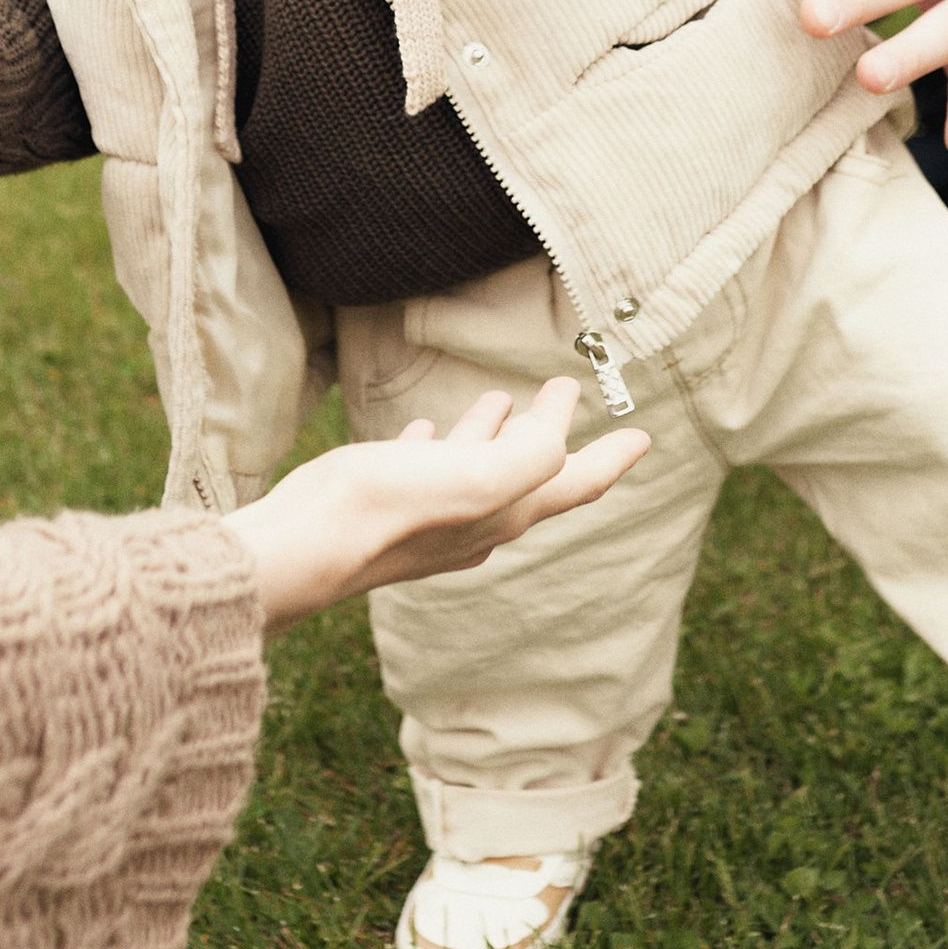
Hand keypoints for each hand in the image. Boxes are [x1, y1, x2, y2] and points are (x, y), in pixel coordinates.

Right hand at [223, 377, 644, 628]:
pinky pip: (423, 470)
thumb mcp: (477, 475)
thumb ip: (530, 453)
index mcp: (505, 513)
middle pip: (530, 476)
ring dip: (494, 433)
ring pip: (475, 470)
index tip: (643, 435)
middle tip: (567, 400)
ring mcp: (429, 520)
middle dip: (553, 439)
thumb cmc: (389, 509)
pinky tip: (423, 431)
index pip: (575, 485)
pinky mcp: (386, 508)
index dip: (612, 458)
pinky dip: (436, 446)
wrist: (303, 548)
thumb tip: (557, 426)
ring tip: (497, 401)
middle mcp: (475, 523)